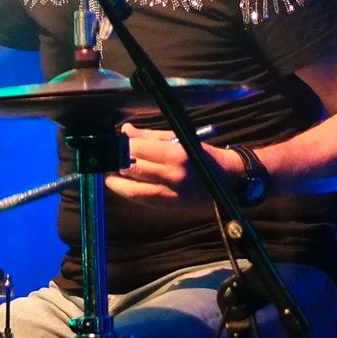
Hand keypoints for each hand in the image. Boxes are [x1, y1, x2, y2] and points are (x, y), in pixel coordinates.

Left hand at [106, 123, 234, 205]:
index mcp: (176, 155)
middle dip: (118, 163)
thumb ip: (150, 136)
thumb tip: (126, 131)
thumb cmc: (201, 154)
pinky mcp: (170, 206)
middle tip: (109, 158)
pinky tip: (123, 187)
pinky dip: (130, 193)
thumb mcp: (179, 139)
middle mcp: (173, 176)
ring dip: (118, 183)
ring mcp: (171, 194)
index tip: (116, 142)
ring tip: (109, 176)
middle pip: (135, 170)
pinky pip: (144, 200)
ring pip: (135, 190)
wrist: (227, 179)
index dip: (124, 146)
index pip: (140, 150)